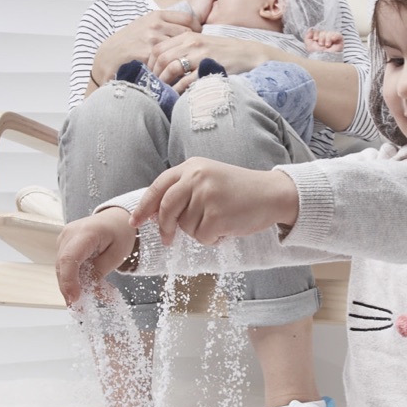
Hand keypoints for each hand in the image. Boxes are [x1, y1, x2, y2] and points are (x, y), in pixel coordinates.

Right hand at [55, 208, 137, 304]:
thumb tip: (85, 290)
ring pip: (62, 269)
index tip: (75, 299)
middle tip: (81, 310)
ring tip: (94, 297)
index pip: (69, 258)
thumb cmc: (120, 233)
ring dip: (75, 286)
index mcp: (86, 232)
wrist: (116, 218)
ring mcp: (64, 239)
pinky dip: (76, 279)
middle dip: (70, 289)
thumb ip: (100, 271)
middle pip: (63, 267)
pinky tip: (90, 288)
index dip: (69, 281)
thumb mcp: (117, 254)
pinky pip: (66, 266)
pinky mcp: (64, 245)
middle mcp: (69, 234)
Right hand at [91, 9, 200, 86]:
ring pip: (181, 48)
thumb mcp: (146, 26)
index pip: (189, 19)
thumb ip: (165, 24)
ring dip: (184, 58)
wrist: (109, 57)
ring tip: (186, 65)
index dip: (197, 29)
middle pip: (188, 34)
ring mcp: (152, 39)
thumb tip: (191, 25)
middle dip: (191, 46)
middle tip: (193, 55)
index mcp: (156, 16)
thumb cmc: (130, 43)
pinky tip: (175, 73)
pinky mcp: (148, 54)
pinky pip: (170, 62)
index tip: (197, 39)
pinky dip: (175, 68)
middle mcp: (155, 25)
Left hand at [130, 158, 299, 245]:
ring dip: (199, 231)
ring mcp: (207, 195)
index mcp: (192, 166)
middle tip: (168, 239)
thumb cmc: (240, 190)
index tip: (134, 221)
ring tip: (220, 220)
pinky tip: (227, 228)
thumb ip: (184, 189)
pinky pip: (202, 237)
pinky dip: (213, 239)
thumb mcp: (209, 178)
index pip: (158, 187)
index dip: (144, 206)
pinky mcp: (217, 214)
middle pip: (165, 209)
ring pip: (185, 226)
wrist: (272, 194)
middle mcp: (197, 177)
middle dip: (165, 227)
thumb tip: (154, 212)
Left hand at [148, 32, 272, 85]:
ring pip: (171, 68)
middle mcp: (191, 42)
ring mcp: (200, 55)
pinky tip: (177, 95)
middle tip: (154, 85)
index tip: (150, 74)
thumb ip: (184, 49)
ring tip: (163, 91)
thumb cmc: (224, 52)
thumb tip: (163, 64)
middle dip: (154, 73)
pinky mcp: (208, 67)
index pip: (159, 47)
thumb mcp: (202, 44)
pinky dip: (179, 89)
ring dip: (164, 82)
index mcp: (187, 36)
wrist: (248, 55)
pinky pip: (187, 80)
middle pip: (161, 57)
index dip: (150, 62)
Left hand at [305, 28, 343, 54]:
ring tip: (327, 46)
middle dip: (321, 37)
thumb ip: (307, 37)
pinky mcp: (340, 42)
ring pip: (330, 33)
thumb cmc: (317, 55)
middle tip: (321, 45)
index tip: (315, 40)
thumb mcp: (309, 46)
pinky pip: (338, 35)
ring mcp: (333, 40)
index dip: (316, 34)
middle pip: (323, 31)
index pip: (318, 31)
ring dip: (327, 39)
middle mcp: (326, 39)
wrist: (324, 61)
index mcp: (319, 40)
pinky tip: (332, 40)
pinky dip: (335, 36)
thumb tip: (310, 29)